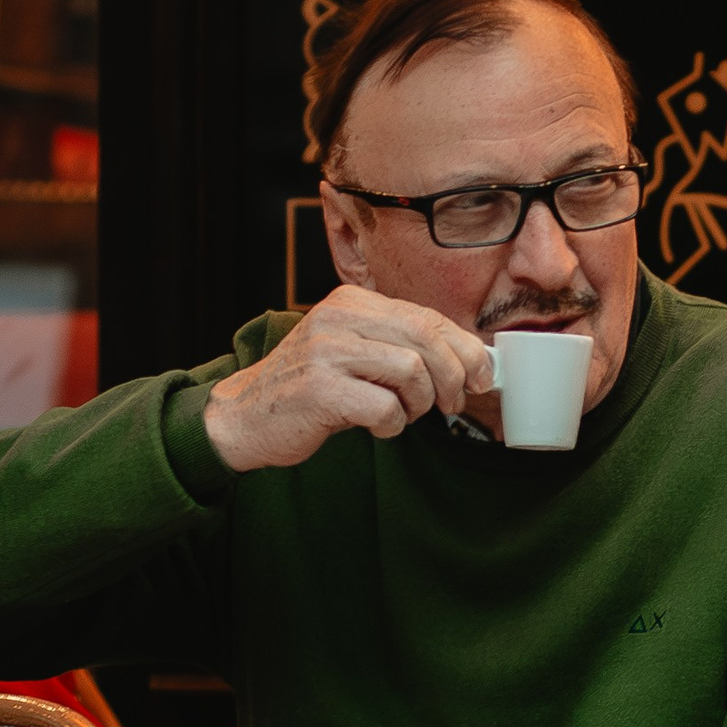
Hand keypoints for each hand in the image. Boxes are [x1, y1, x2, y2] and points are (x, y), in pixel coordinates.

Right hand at [202, 286, 493, 469]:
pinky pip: (385, 407)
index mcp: (351, 301)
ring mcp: (326, 351)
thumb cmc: (311, 388)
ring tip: (403, 414)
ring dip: (419, 404)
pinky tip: (376, 426)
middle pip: (426, 338)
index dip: (464, 348)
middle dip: (454, 376)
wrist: (244, 416)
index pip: (426, 317)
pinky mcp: (320, 389)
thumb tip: (470, 361)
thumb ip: (398, 345)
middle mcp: (338, 316)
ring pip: (411, 371)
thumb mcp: (352, 350)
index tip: (482, 375)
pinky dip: (392, 424)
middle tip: (453, 404)